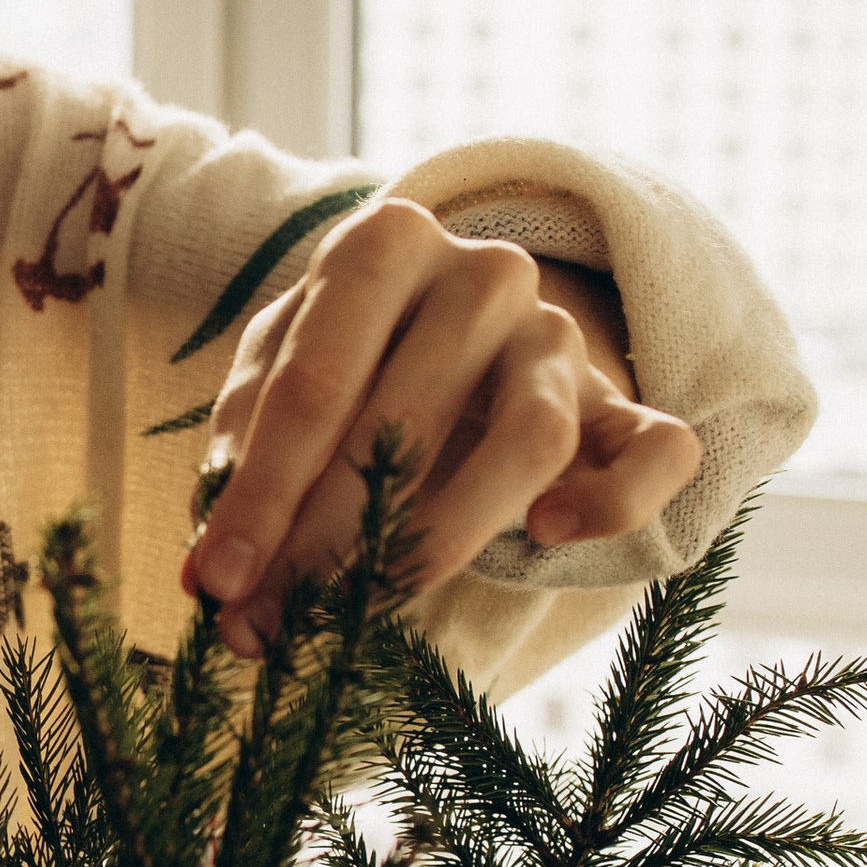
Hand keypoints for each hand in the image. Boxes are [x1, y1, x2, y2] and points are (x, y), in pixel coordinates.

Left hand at [183, 201, 700, 656]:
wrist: (453, 336)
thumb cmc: (344, 365)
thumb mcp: (276, 386)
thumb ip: (240, 465)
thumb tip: (210, 582)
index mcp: (383, 244)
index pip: (313, 381)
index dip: (259, 495)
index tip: (216, 585)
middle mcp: (484, 273)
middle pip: (406, 416)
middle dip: (327, 539)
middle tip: (274, 623)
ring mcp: (560, 333)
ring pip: (529, 440)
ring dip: (440, 538)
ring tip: (370, 605)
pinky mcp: (623, 398)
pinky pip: (656, 452)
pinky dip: (608, 503)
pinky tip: (545, 534)